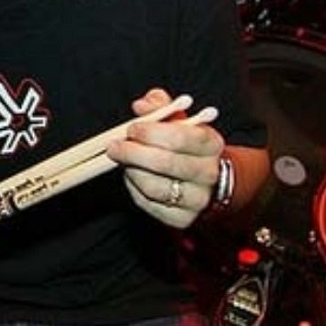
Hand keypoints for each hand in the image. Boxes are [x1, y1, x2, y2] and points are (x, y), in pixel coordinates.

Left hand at [106, 88, 223, 227]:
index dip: (150, 132)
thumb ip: (159, 106)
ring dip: (132, 172)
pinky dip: (134, 189)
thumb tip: (141, 106)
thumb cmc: (187, 144)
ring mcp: (197, 199)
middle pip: (165, 163)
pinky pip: (149, 204)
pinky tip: (133, 177)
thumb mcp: (178, 119)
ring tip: (124, 161)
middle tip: (114, 147)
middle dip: (134, 153)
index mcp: (211, 144)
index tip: (132, 129)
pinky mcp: (183, 219)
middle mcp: (209, 173)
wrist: (209, 179)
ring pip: (155, 187)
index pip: (179, 137)